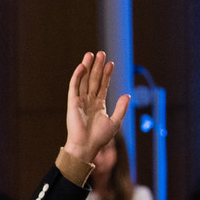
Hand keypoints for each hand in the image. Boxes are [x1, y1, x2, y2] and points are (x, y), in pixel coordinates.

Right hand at [60, 51, 130, 165]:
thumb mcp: (115, 121)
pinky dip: (77, 76)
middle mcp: (88, 100)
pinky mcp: (72, 102)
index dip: (106, 74)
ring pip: (84, 80)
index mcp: (98, 105)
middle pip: (93, 79)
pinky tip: (82, 66)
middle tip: (101, 53)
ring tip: (91, 54)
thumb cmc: (100, 137)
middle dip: (97, 66)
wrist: (86, 146)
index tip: (111, 63)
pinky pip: (74, 86)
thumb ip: (121, 108)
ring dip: (87, 67)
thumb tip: (127, 94)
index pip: (102, 85)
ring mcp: (80, 100)